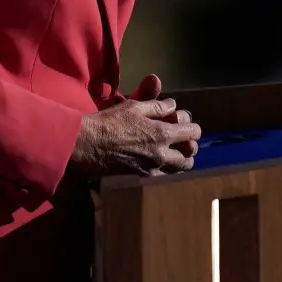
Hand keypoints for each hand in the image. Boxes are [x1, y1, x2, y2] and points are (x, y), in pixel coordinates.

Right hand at [71, 98, 200, 177]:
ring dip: (180, 157)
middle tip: (179, 136)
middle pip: (191, 153)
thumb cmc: (110, 122)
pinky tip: (157, 157)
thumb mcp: (135, 107)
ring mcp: (153, 167)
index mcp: (163, 134)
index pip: (193, 132)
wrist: (87, 145)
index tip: (182, 121)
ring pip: (180, 167)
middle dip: (189, 143)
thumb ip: (158, 107)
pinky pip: (165, 174)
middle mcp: (162, 154)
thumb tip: (173, 106)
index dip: (191, 125)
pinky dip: (167, 166)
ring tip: (171, 148)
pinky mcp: (142, 175)